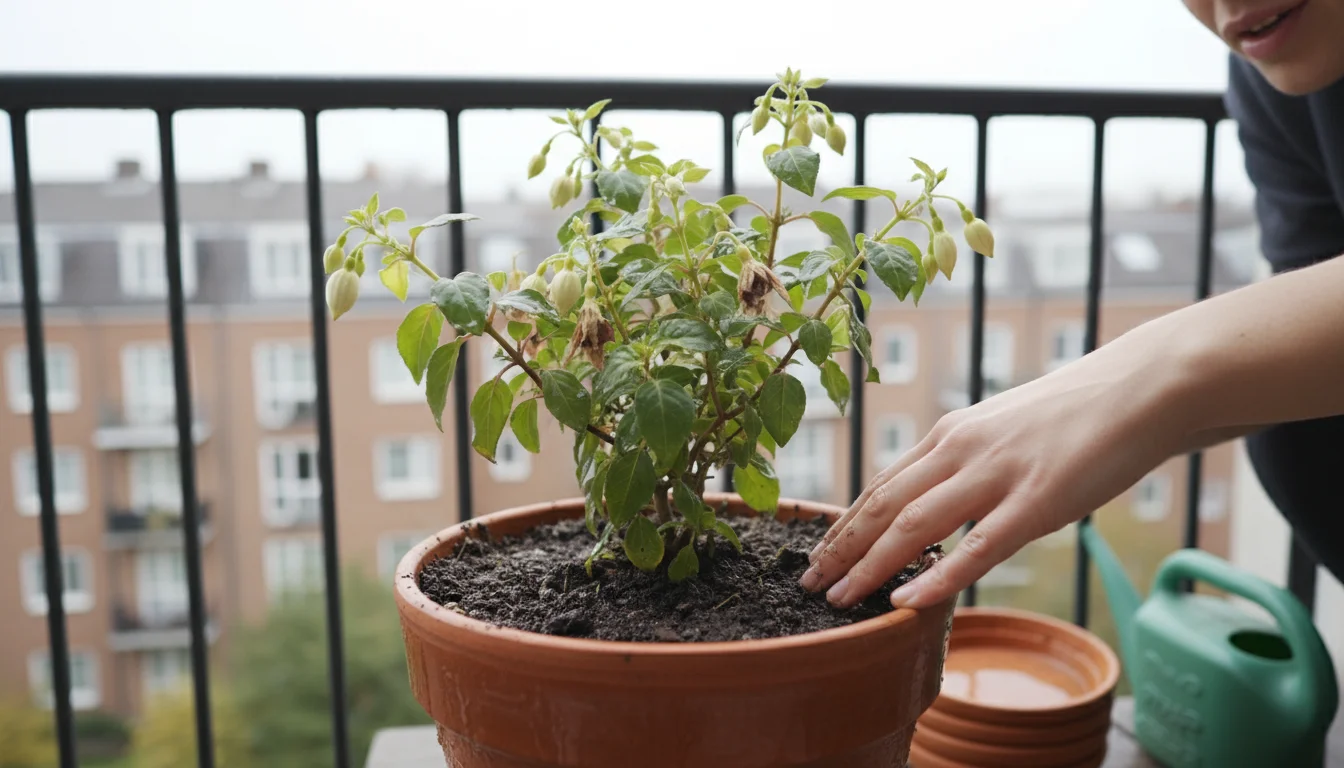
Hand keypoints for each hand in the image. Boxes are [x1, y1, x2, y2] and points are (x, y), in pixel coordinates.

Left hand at [798, 332, 1194, 610]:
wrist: (1142, 387)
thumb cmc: (1078, 413)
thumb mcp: (1005, 431)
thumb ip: (969, 462)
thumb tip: (943, 499)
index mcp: (952, 434)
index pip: (883, 485)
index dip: (845, 523)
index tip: (817, 554)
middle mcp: (961, 449)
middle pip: (884, 505)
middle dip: (840, 548)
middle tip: (807, 585)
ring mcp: (998, 474)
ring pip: (916, 525)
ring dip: (870, 566)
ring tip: (838, 600)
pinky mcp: (1038, 501)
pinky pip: (978, 546)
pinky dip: (937, 577)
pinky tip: (906, 602)